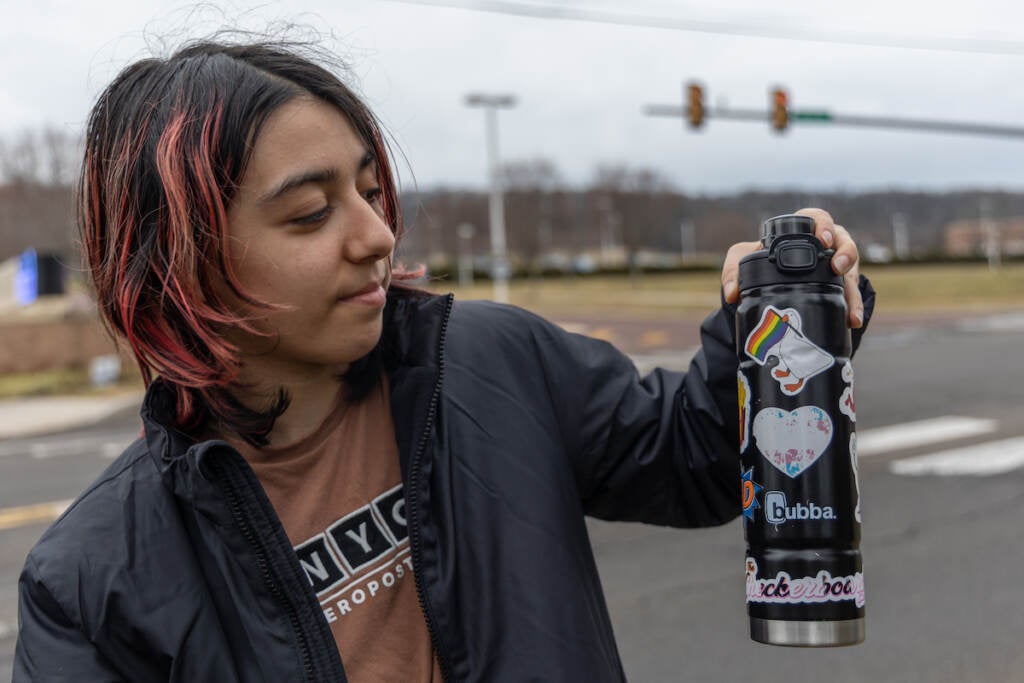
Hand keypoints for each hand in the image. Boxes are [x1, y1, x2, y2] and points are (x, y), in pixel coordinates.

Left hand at [720, 208, 863, 327]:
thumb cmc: (758, 261)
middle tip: (839, 266)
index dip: (824, 225)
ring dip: (853, 289)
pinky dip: (852, 307)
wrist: (768, 284)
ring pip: (852, 271)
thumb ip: (733, 270)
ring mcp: (835, 266)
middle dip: (847, 253)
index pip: (819, 218)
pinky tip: (852, 321)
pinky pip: (850, 294)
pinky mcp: (839, 286)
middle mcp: (825, 246)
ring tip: (851, 308)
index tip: (822, 239)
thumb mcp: (742, 260)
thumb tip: (732, 294)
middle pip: (845, 242)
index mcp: (803, 231)